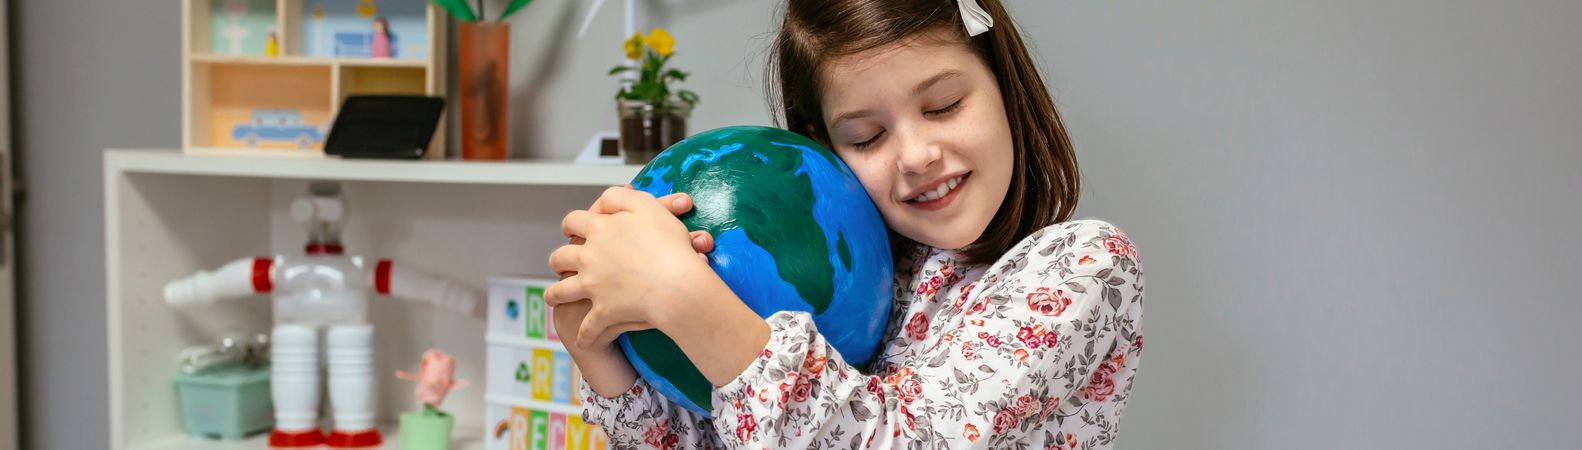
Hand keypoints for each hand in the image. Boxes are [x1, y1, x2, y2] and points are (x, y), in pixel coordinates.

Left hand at [546, 187, 715, 349]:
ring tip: (553, 297)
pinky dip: (585, 336)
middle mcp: (587, 257)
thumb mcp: (646, 206)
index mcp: (597, 229)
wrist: (676, 283)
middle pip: (559, 257)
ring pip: (560, 292)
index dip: (572, 224)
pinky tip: (585, 338)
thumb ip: (620, 197)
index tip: (573, 229)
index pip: (572, 221)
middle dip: (558, 260)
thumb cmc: (668, 243)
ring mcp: (591, 287)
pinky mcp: (601, 313)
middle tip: (561, 263)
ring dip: (555, 294)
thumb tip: (603, 200)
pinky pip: (587, 329)